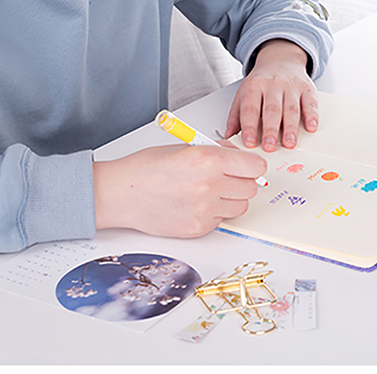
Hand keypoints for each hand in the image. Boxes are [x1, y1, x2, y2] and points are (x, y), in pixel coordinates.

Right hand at [93, 142, 266, 237]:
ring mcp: (206, 210)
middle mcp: (210, 185)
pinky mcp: (199, 228)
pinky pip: (222, 220)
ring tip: (209, 191)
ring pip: (240, 206)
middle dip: (242, 182)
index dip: (252, 165)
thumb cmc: (148, 168)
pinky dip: (215, 213)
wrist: (120, 194)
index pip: (256, 166)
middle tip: (226, 178)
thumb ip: (217, 151)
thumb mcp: (186, 147)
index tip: (247, 166)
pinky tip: (195, 204)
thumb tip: (239, 156)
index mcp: (208, 160)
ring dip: (231, 199)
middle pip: (251, 188)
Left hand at [225, 39, 318, 151]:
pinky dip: (312, 115)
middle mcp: (272, 85)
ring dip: (291, 128)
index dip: (249, 127)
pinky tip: (311, 127)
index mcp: (253, 86)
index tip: (249, 142)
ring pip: (291, 109)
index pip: (250, 109)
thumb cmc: (261, 82)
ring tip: (289, 143)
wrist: (281, 59)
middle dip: (271, 130)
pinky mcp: (307, 88)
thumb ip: (236, 115)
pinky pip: (310, 102)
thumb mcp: (243, 93)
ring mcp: (291, 86)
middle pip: (271, 110)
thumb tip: (228, 136)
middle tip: (270, 146)